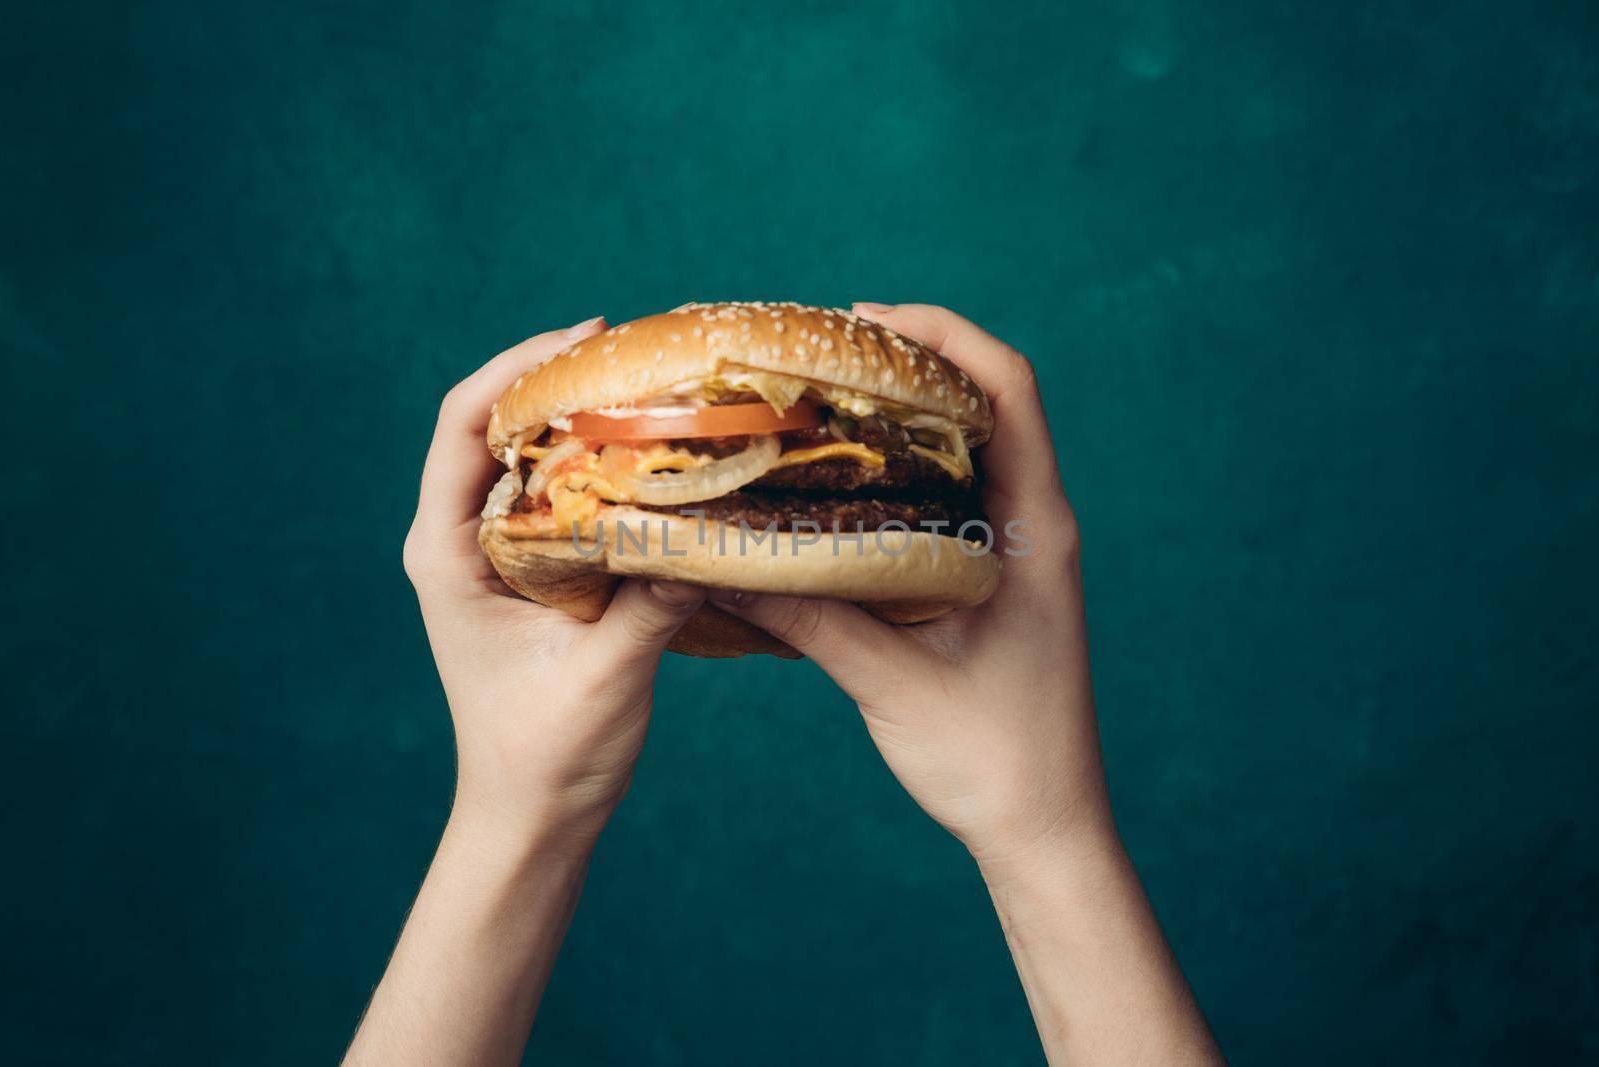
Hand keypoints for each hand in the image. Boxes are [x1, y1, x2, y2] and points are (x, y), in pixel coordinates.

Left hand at [402, 315, 705, 843]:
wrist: (533, 815)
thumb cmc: (547, 754)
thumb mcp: (603, 679)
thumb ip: (649, 606)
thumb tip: (707, 536)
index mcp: (447, 553)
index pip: (462, 427)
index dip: (517, 367)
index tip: (585, 336)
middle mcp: (461, 541)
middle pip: (496, 425)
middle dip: (559, 377)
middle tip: (635, 351)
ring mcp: (495, 555)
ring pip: (533, 457)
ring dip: (584, 418)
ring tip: (650, 388)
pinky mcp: (533, 572)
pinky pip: (564, 496)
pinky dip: (603, 466)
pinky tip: (655, 457)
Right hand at [711, 305, 1222, 1063]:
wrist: (1044, 831)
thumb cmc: (992, 762)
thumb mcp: (893, 684)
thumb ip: (812, 617)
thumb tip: (721, 562)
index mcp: (1037, 530)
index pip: (1009, 389)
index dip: (944, 334)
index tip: (866, 319)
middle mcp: (1039, 526)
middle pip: (988, 402)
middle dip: (912, 360)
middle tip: (824, 353)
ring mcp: (1021, 554)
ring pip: (969, 450)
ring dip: (905, 415)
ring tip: (821, 401)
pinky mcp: (997, 583)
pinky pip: (953, 500)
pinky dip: (901, 474)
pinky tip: (838, 486)